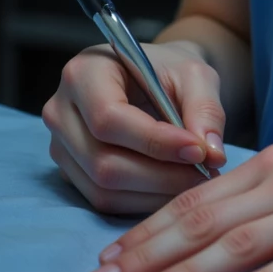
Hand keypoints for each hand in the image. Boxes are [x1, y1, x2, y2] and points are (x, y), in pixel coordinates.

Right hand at [42, 40, 227, 215]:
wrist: (152, 77)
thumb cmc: (170, 71)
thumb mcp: (196, 75)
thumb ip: (205, 109)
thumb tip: (211, 155)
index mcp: (84, 72)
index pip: (108, 119)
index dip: (154, 142)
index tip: (198, 151)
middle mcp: (61, 110)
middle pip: (103, 161)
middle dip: (159, 175)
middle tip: (204, 174)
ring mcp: (61, 146)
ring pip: (103, 188)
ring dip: (154, 193)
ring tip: (194, 182)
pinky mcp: (71, 172)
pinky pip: (103, 201)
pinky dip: (143, 201)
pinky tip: (173, 188)